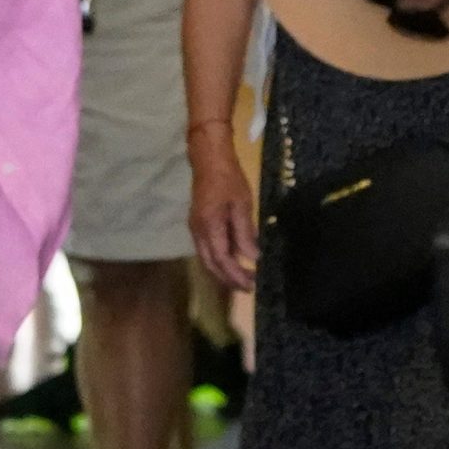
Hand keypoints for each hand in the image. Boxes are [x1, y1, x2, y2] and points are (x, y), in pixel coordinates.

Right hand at [188, 141, 259, 293]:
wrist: (209, 160)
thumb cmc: (229, 179)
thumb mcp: (242, 204)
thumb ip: (245, 232)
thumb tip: (252, 257)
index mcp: (210, 226)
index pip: (221, 259)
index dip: (235, 275)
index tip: (252, 285)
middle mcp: (198, 231)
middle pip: (210, 264)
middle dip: (227, 279)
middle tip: (248, 288)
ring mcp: (195, 228)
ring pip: (206, 258)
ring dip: (223, 272)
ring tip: (242, 279)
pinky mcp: (198, 224)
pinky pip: (206, 249)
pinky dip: (219, 261)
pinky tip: (233, 260)